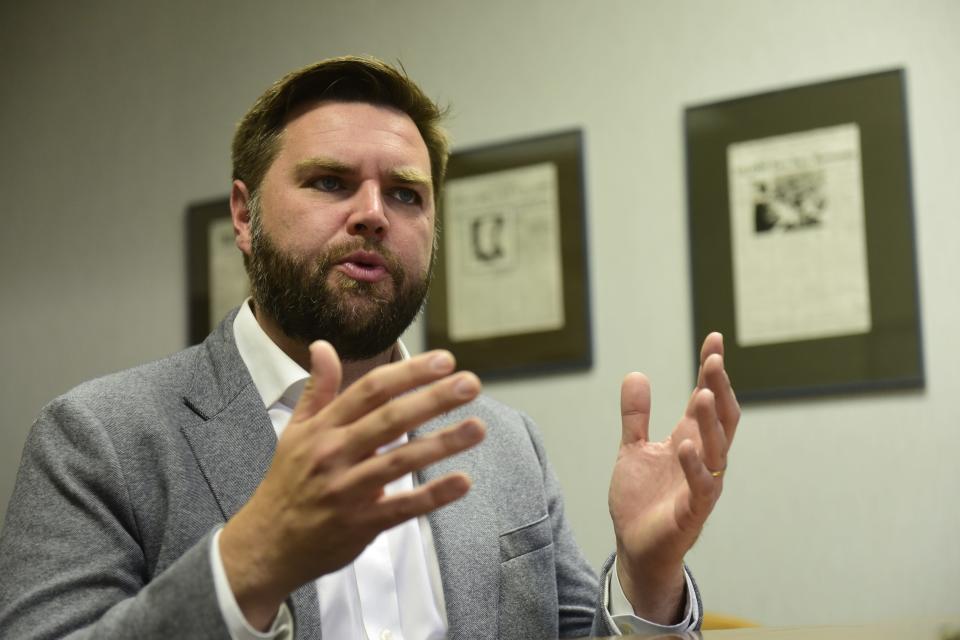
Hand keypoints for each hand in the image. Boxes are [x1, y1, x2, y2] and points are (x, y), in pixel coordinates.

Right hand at [220, 341, 485, 628]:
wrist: (267, 545)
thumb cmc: (287, 482)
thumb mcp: (295, 431)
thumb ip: (317, 388)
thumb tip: (323, 345)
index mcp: (323, 428)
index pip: (371, 391)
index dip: (409, 373)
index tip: (444, 360)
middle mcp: (335, 455)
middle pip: (390, 419)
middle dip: (433, 399)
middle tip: (470, 383)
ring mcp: (348, 490)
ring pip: (400, 461)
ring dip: (442, 443)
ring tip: (478, 427)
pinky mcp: (361, 524)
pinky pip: (403, 508)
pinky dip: (433, 495)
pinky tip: (463, 481)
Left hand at [608, 332, 739, 622]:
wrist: (635, 548)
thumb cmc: (641, 501)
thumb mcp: (632, 449)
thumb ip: (635, 415)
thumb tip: (636, 374)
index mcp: (689, 441)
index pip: (706, 399)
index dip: (710, 370)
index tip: (713, 339)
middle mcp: (701, 459)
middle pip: (721, 418)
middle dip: (720, 388)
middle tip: (715, 360)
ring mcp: (701, 485)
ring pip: (717, 449)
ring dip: (712, 422)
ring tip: (704, 393)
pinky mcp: (692, 512)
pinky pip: (701, 487)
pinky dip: (694, 466)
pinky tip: (683, 445)